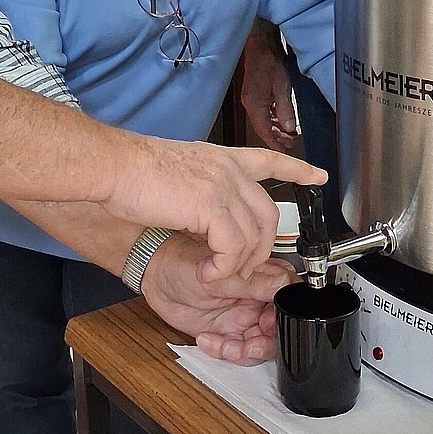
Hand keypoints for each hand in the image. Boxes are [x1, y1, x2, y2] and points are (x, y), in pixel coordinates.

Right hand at [103, 136, 324, 281]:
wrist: (114, 166)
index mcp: (221, 159)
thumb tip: (206, 214)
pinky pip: (233, 249)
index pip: (270, 159)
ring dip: (238, 264)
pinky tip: (207, 273)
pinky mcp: (212, 207)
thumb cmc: (132, 171)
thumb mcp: (179, 172)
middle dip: (261, 249)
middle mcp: (229, 169)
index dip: (297, 169)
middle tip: (241, 268)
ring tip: (216, 274)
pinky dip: (223, 268)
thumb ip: (201, 189)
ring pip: (254, 236)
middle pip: (268, 214)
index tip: (318, 176)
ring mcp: (224, 186)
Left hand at [139, 235, 292, 364]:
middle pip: (278, 331)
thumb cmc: (183, 262)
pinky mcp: (225, 333)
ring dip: (245, 352)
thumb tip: (286, 286)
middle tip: (248, 343)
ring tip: (227, 346)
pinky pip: (235, 352)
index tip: (267, 324)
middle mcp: (255, 300)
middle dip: (265, 343)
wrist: (154, 277)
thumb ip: (255, 284)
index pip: (287, 302)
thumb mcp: (222, 277)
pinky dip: (223, 351)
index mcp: (262, 279)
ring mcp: (241, 318)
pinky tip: (208, 340)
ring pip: (259, 346)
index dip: (283, 319)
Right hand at [241, 28, 298, 150]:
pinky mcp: (254, 93)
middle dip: (276, 138)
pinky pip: (262, 111)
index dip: (274, 143)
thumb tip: (289, 128)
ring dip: (275, 128)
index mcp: (255, 105)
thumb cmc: (270, 62)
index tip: (284, 152)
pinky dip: (272, 118)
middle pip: (262, 128)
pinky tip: (281, 119)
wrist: (261, 44)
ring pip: (262, 120)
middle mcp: (250, 104)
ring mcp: (251, 98)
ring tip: (289, 134)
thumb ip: (285, 110)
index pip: (263, 131)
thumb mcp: (282, 87)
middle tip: (290, 144)